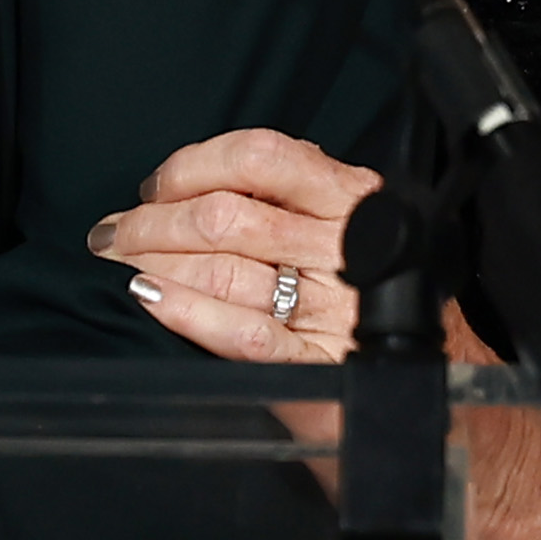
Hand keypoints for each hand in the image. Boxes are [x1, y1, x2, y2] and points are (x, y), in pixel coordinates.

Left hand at [90, 126, 380, 364]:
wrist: (425, 382)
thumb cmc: (367, 296)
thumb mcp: (342, 226)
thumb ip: (287, 195)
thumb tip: (192, 181)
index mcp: (353, 198)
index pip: (261, 157)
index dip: (192, 167)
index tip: (154, 187)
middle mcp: (346, 247)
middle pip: (226, 217)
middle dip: (152, 223)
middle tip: (115, 234)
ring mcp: (335, 308)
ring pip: (223, 270)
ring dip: (155, 265)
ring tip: (121, 265)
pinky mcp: (320, 365)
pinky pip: (243, 333)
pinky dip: (189, 313)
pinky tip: (153, 300)